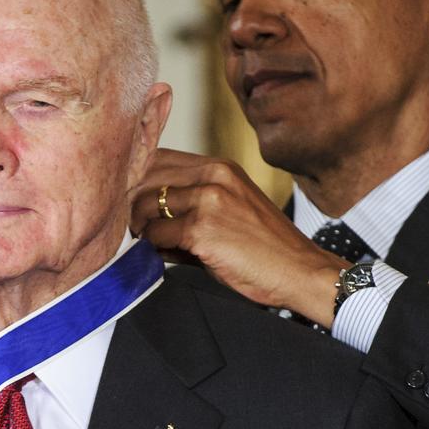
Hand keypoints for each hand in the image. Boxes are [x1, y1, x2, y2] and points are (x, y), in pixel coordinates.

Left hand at [131, 148, 344, 326]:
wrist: (300, 271)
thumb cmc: (266, 249)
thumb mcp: (232, 210)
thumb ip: (193, 205)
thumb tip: (147, 217)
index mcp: (221, 167)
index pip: (159, 157)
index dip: (136, 178)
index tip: (127, 200)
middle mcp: (214, 176)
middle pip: (146, 175)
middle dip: (130, 202)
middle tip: (129, 226)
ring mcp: (208, 200)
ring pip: (145, 205)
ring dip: (139, 228)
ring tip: (145, 243)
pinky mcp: (202, 229)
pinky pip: (156, 235)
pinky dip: (153, 249)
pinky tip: (162, 256)